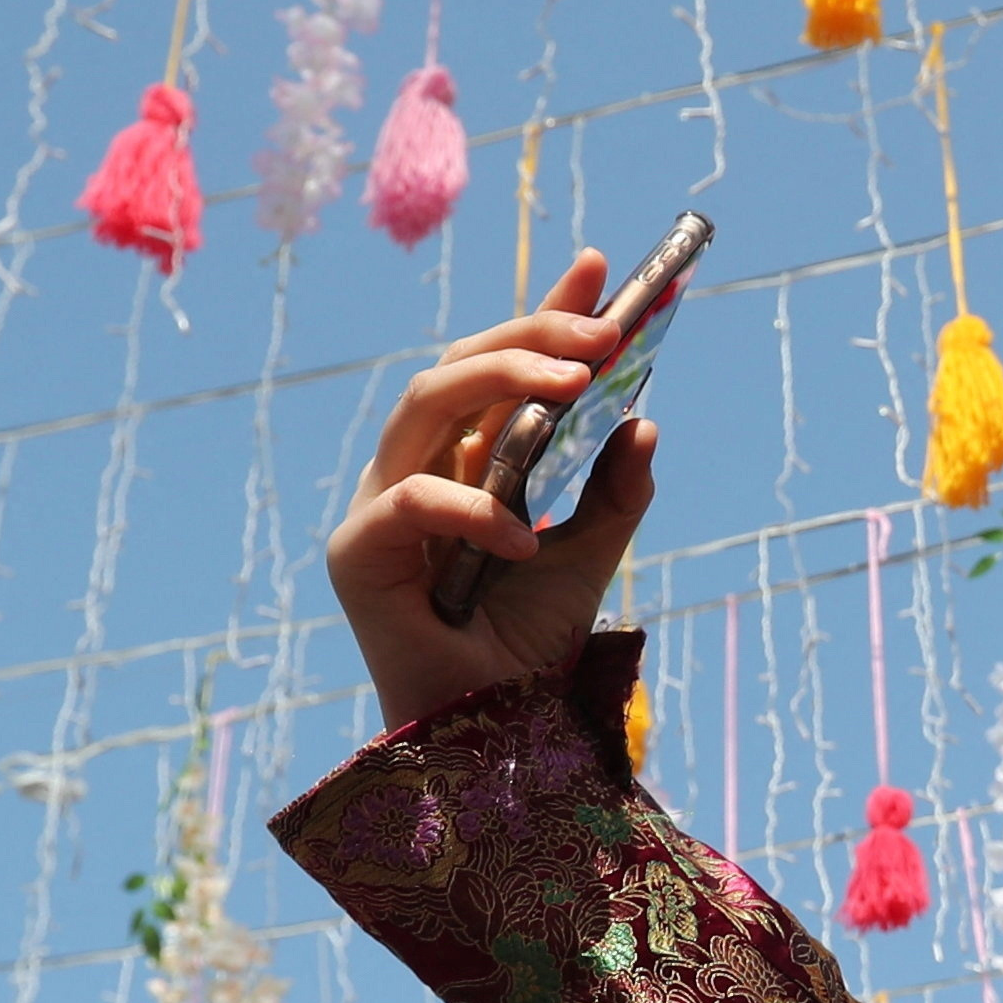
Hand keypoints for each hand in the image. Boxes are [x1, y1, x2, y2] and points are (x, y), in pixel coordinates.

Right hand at [324, 253, 661, 735]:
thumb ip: (614, 492)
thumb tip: (643, 422)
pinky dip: (474, 510)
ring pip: (428, 401)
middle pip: (462, 364)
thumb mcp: (592, 555)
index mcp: (470, 458)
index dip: (547, 311)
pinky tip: (526, 541)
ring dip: (506, 378)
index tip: (604, 267)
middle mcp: (420, 466)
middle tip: (608, 330)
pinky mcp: (359, 552)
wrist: (494, 736)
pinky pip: (413, 500)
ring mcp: (383, 502)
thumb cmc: (526, 645)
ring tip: (580, 384)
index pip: (506, 365)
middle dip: (536, 333)